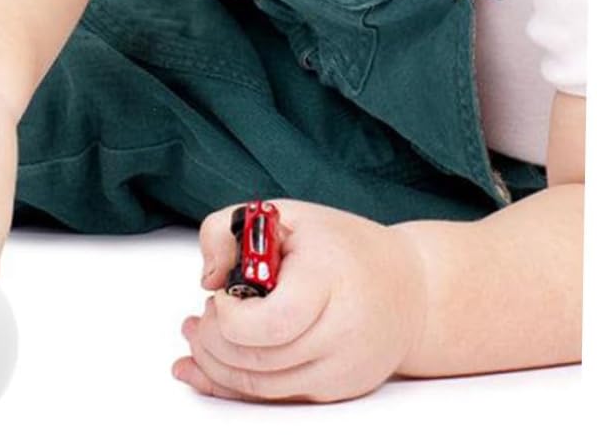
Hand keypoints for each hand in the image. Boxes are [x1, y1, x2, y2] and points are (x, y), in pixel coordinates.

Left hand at [171, 198, 428, 402]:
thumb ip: (226, 231)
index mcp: (330, 279)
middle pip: (258, 359)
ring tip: (198, 334)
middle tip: (204, 314)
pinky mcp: (338, 390)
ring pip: (261, 386)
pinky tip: (208, 366)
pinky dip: (235, 384)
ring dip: (215, 364)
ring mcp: (343, 368)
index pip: (272, 323)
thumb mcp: (284, 214)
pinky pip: (276, 397)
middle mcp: (343, 331)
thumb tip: (209, 278)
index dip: (231, 316)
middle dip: (212, 340)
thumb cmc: (345, 248)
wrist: (412, 290)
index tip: (222, 294)